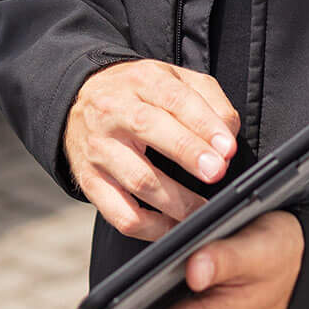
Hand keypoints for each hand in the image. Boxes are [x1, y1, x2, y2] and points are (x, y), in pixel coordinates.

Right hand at [62, 60, 239, 239]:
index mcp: (139, 81)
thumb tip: (227, 136)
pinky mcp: (89, 182)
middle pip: (148, 128)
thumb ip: (208, 100)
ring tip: (203, 208)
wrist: (81, 102)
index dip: (203, 124)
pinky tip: (174, 226)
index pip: (173, 98)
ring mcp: (98, 148)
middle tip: (216, 173)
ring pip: (137, 178)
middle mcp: (112, 111)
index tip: (227, 148)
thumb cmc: (139, 96)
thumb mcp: (173, 80)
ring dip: (176, 200)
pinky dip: (151, 228)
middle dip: (188, 153)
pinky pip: (120, 214)